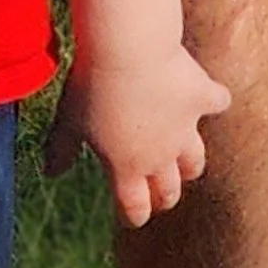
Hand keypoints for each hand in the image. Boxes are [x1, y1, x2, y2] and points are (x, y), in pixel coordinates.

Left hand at [45, 42, 230, 225]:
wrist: (128, 50)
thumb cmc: (92, 86)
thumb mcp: (68, 119)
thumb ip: (61, 149)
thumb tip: (50, 172)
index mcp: (126, 167)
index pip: (134, 206)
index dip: (134, 215)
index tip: (132, 216)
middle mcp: (160, 156)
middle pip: (170, 191)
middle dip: (165, 196)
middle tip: (161, 195)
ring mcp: (185, 129)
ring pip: (195, 161)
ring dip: (190, 164)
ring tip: (185, 161)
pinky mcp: (201, 98)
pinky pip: (217, 103)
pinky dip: (214, 100)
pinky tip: (212, 96)